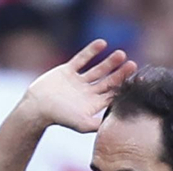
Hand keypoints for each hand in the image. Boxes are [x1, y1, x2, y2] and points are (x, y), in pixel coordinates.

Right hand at [20, 40, 137, 133]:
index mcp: (92, 105)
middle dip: (120, 73)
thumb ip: (98, 124)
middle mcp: (87, 93)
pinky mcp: (68, 71)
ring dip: (109, 62)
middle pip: (108, 81)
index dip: (124, 87)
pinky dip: (91, 51)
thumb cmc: (59, 117)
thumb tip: (116, 125)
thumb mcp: (82, 123)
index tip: (136, 79)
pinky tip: (102, 43)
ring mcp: (78, 81)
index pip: (112, 95)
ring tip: (121, 54)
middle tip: (132, 64)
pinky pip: (81, 59)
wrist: (36, 107)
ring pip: (97, 70)